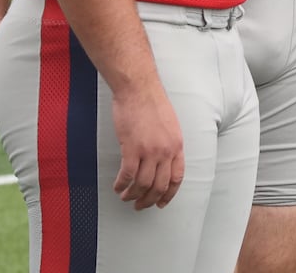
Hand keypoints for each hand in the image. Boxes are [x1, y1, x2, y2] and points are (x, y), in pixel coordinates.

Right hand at [110, 82, 185, 208]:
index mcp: (177, 145)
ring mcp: (150, 150)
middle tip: (140, 206)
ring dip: (133, 195)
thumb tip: (163, 161)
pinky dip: (122, 185)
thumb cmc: (152, 104)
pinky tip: (117, 187)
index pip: (177, 178)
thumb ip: (169, 144)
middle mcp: (166, 151)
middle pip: (160, 185)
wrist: (139, 90)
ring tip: (126, 197)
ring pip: (143, 184)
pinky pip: (127, 175)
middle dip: (149, 200)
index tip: (161, 203)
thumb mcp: (170, 125)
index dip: (169, 194)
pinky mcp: (132, 148)